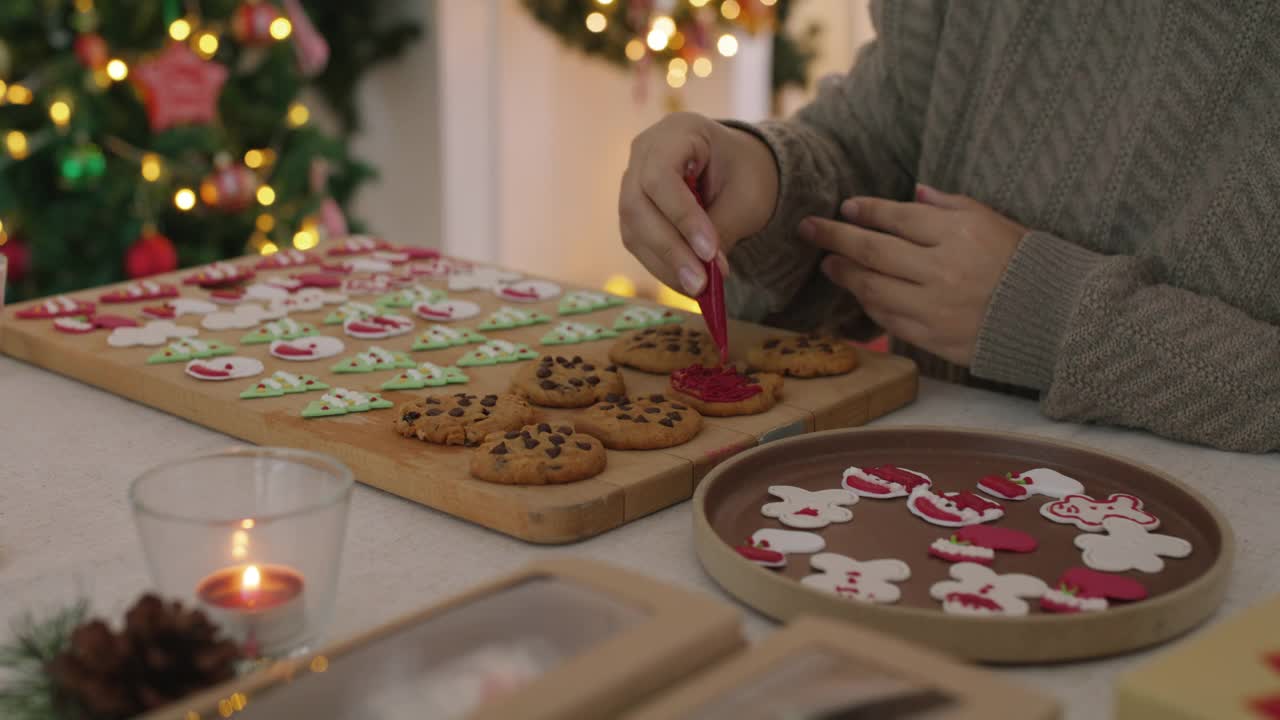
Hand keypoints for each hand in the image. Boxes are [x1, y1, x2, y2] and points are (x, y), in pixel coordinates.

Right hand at [620, 112, 778, 295]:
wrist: (739, 168)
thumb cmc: (747, 174)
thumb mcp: (747, 198)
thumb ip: (721, 230)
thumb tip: (701, 275)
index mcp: (676, 132)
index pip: (660, 176)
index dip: (681, 217)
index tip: (709, 251)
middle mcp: (644, 152)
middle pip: (637, 206)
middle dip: (670, 249)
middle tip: (701, 284)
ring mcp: (632, 181)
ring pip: (633, 229)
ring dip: (665, 264)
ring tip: (699, 289)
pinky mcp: (634, 210)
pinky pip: (638, 242)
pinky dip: (662, 266)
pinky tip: (688, 283)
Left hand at [799, 185, 1026, 365]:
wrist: (1057, 318)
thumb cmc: (1027, 263)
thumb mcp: (995, 221)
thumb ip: (949, 206)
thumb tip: (912, 191)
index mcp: (959, 234)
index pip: (898, 218)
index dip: (867, 211)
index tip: (846, 206)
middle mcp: (943, 269)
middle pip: (874, 251)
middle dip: (835, 238)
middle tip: (808, 228)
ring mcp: (935, 306)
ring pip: (874, 288)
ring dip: (846, 274)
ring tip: (829, 263)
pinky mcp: (933, 337)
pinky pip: (889, 319)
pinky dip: (870, 304)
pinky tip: (860, 293)